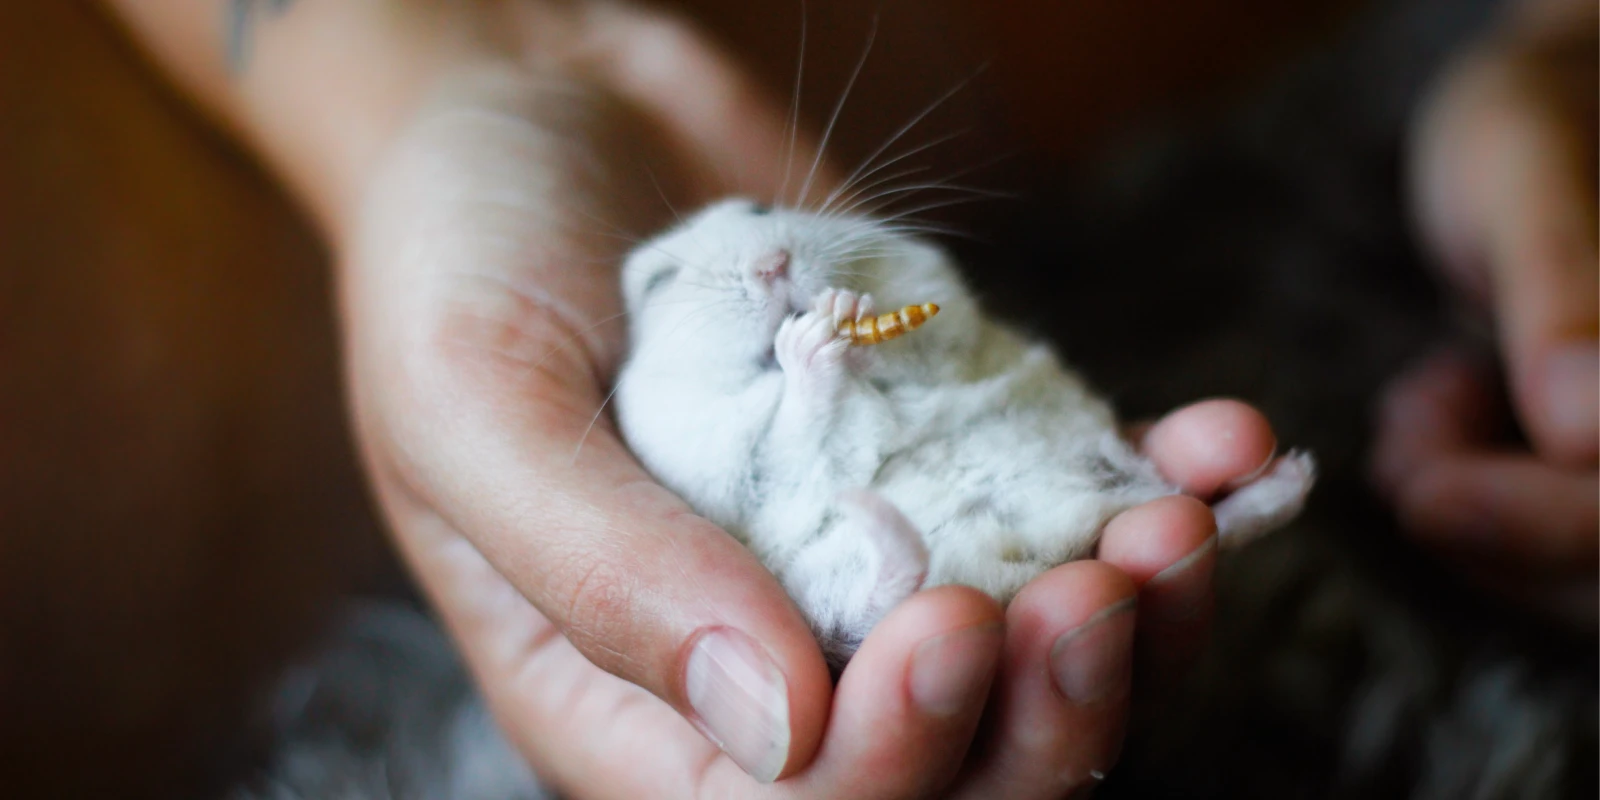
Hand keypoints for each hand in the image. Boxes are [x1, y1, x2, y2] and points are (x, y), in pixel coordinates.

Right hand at [341, 7, 1288, 794]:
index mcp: (628, 693)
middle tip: (1090, 591)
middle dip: (1046, 718)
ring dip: (1136, 627)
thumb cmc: (461, 253)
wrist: (541, 105)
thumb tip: (780, 726)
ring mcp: (869, 549)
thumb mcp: (475, 403)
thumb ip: (604, 571)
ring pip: (1041, 667)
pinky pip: (1074, 509)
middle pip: (947, 772)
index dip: (897, 762)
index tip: (949, 619)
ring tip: (1171, 529)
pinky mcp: (945, 447)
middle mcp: (765, 650)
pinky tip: (1214, 444)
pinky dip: (1162, 488)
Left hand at [1378, 0, 1596, 627]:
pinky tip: (1438, 413)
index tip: (1424, 496)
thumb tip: (1587, 433)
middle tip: (1402, 448)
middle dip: (1497, 529)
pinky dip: (1476, 504)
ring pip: (1582, 575)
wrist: (1539, 123)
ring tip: (1421, 403)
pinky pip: (1553, 547)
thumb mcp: (1534, 177)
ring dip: (1475, 516)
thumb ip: (1568, 293)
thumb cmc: (1537, 123)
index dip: (1551, 525)